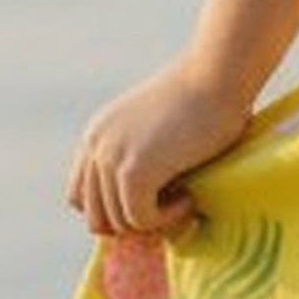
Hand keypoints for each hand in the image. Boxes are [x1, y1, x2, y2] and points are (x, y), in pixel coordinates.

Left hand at [65, 58, 251, 240]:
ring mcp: (111, 158)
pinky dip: (168, 218)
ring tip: (185, 196)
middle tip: (169, 208)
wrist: (218, 76)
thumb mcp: (157, 128)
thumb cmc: (204, 98)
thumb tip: (152, 203)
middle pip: (95, 216)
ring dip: (155, 220)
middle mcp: (96, 145)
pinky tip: (189, 197)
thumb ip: (141, 155)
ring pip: (119, 223)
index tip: (151, 204)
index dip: (113, 209)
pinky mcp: (134, 171)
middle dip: (132, 222)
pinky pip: (141, 219)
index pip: (80, 196)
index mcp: (97, 135)